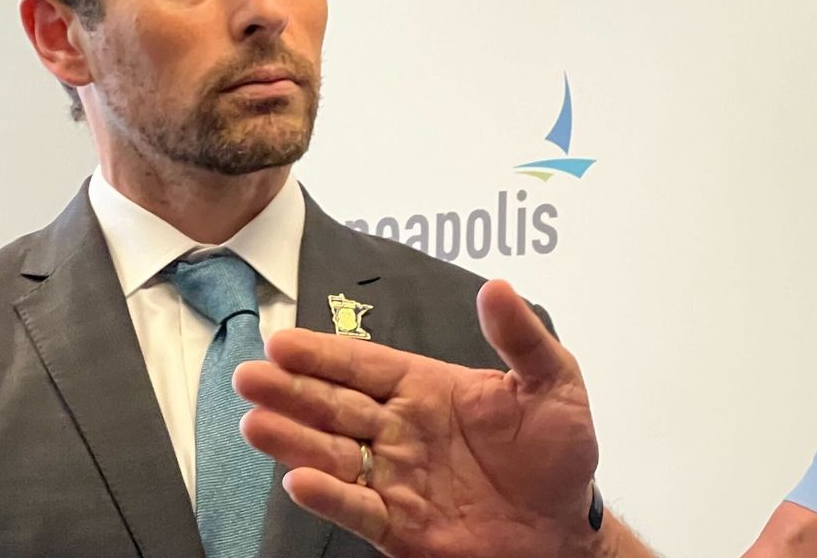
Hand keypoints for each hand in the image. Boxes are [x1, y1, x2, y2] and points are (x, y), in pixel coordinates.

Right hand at [235, 280, 602, 557]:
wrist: (566, 528)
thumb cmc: (559, 454)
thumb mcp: (553, 383)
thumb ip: (521, 337)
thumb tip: (498, 287)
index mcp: (429, 389)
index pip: (367, 366)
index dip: (325, 355)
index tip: (283, 342)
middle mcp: (403, 431)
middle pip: (337, 406)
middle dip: (292, 391)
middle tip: (250, 376)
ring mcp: (397, 479)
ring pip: (334, 455)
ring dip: (294, 440)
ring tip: (255, 423)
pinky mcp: (400, 526)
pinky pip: (358, 509)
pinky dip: (329, 497)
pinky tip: (300, 480)